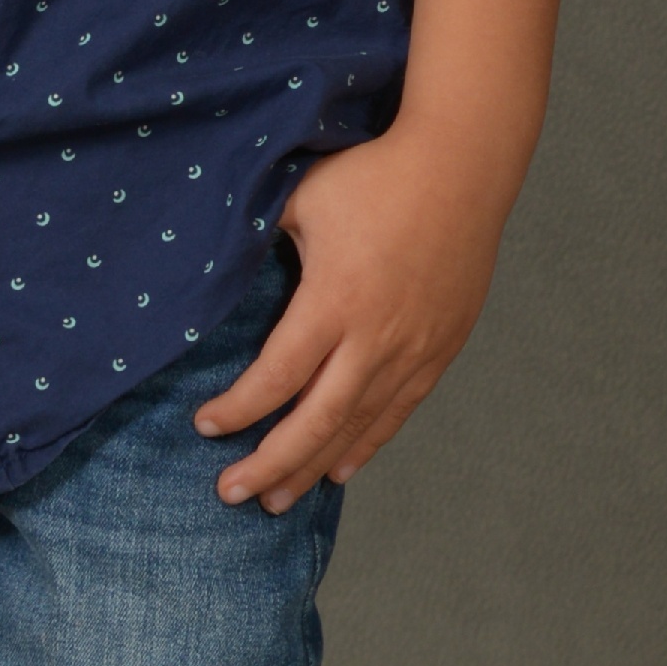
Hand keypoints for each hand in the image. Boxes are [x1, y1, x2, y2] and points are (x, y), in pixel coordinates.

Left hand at [192, 130, 513, 510]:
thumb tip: (215, 268)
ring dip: (314, 467)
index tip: (204, 426)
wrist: (462, 165)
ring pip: (358, 427)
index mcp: (335, 300)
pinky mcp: (440, 348)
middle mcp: (377, 337)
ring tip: (276, 500)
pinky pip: (397, 412)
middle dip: (269, 464)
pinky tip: (338, 470)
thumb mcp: (302, 197)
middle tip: (230, 493)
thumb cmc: (373, 173)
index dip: (238, 410)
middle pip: (316, 421)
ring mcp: (414, 349)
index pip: (278, 377)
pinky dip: (364, 445)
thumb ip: (259, 238)